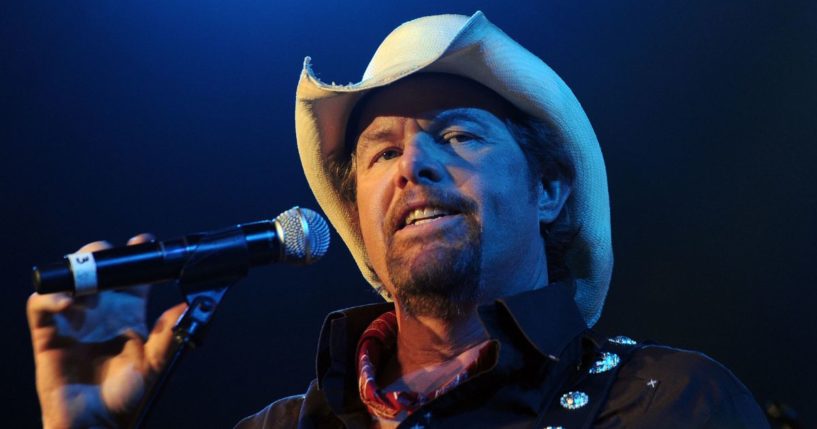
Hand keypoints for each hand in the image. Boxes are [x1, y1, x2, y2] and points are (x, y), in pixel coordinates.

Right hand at [27, 234, 187, 428]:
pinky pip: (40, 306)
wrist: (100, 423)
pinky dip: (50, 297)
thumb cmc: (128, 396)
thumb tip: (187, 305)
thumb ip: (169, 333)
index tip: (144, 241)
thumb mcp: (155, 362)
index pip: (132, 275)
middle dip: (101, 253)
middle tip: (110, 254)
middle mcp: (101, 310)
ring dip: (75, 270)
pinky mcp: (48, 334)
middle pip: (97, 267)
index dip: (137, 256)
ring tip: (87, 276)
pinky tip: (68, 303)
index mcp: (128, 312)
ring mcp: (74, 320)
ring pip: (67, 279)